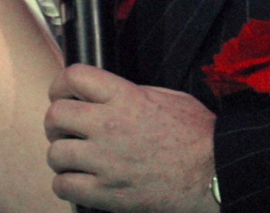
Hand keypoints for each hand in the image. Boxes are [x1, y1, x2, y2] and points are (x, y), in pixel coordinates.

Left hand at [45, 64, 219, 212]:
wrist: (214, 172)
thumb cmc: (197, 135)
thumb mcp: (167, 97)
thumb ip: (131, 93)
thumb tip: (107, 94)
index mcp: (125, 97)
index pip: (73, 77)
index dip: (61, 84)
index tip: (63, 93)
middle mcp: (109, 126)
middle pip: (55, 115)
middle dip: (56, 121)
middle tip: (65, 128)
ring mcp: (105, 161)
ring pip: (55, 153)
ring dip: (62, 155)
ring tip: (74, 157)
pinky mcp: (106, 193)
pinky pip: (64, 186)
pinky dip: (66, 183)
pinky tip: (79, 180)